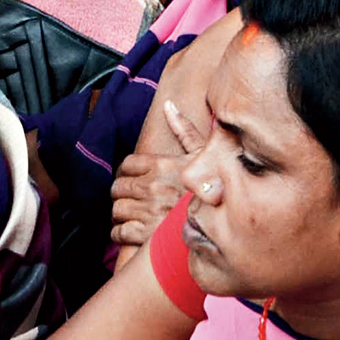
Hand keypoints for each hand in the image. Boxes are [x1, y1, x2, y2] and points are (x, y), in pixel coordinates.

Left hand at [109, 100, 205, 247]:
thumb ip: (183, 129)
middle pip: (118, 187)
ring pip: (117, 209)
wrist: (222, 223)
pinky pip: (120, 232)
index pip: (127, 164)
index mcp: (161, 165)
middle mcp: (152, 186)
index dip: (127, 172)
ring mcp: (148, 210)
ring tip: (129, 215)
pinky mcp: (146, 235)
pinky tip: (128, 231)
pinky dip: (119, 233)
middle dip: (121, 192)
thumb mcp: (202, 154)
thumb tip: (168, 104)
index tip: (132, 178)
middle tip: (129, 197)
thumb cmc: (214, 187)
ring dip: (120, 213)